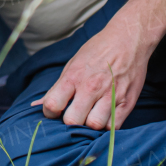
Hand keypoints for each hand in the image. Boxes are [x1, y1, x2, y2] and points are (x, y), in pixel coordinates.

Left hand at [34, 0, 165, 129]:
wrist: (128, 39)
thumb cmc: (98, 50)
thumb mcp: (73, 63)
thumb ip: (57, 87)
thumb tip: (37, 105)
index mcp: (74, 76)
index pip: (52, 105)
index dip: (50, 112)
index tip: (56, 111)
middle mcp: (91, 87)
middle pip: (72, 121)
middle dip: (70, 121)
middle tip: (75, 114)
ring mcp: (110, 95)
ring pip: (94, 126)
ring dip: (90, 124)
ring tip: (91, 115)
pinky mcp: (127, 102)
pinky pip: (113, 127)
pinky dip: (107, 126)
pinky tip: (104, 116)